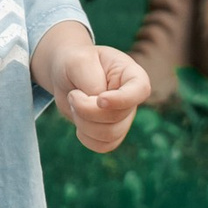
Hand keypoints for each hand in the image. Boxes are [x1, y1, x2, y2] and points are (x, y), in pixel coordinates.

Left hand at [35, 28, 149, 153]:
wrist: (66, 74)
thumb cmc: (76, 62)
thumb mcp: (78, 61)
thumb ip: (91, 80)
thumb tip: (100, 106)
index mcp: (131, 74)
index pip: (140, 90)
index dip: (122, 100)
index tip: (100, 99)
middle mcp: (132, 98)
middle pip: (118, 116)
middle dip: (87, 109)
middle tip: (73, 94)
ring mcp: (124, 117)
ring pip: (110, 135)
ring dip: (83, 122)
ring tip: (75, 104)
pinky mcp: (113, 133)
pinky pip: (103, 146)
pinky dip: (86, 137)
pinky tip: (79, 120)